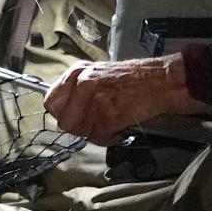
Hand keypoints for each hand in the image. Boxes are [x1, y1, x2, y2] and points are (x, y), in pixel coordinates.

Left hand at [43, 54, 210, 145]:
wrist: (160, 81)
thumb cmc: (131, 78)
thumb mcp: (96, 72)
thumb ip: (76, 88)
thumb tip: (62, 110)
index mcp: (77, 72)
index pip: (51, 102)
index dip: (63, 113)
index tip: (74, 116)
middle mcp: (83, 84)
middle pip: (65, 122)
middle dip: (80, 127)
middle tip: (96, 123)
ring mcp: (96, 100)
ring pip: (82, 133)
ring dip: (97, 133)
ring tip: (110, 122)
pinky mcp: (109, 116)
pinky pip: (99, 138)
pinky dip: (109, 138)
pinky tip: (118, 128)